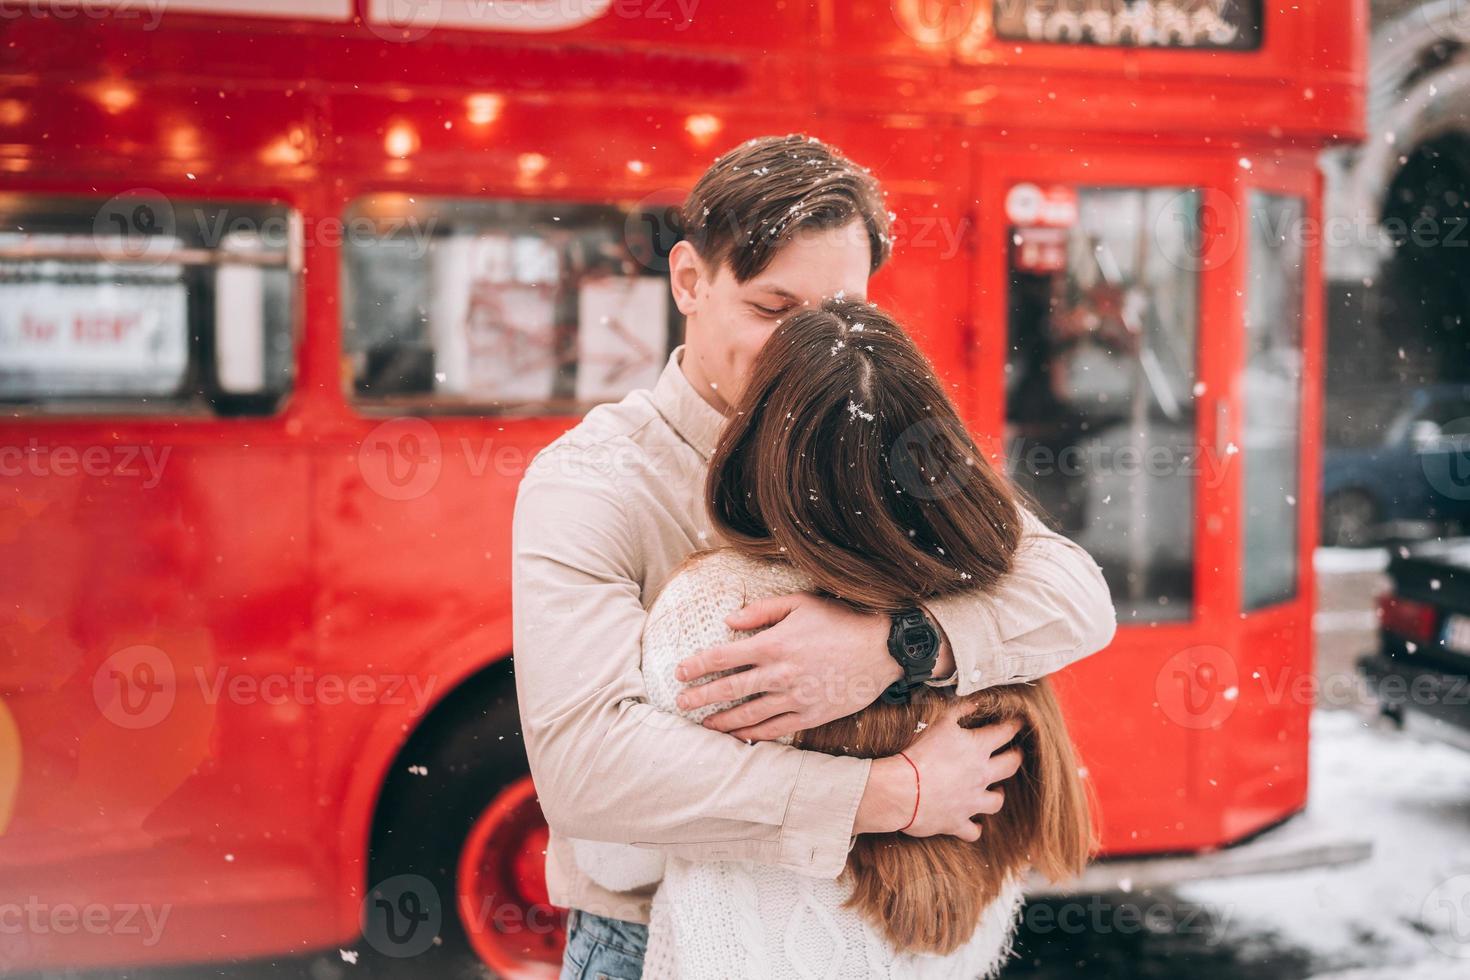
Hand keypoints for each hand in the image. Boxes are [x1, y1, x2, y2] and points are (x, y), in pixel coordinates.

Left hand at [674, 592, 900, 740]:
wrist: (882, 647)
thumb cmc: (841, 619)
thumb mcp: (800, 603)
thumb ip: (761, 611)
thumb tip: (728, 620)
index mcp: (773, 644)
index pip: (723, 657)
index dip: (697, 665)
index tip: (679, 671)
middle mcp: (780, 674)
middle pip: (729, 689)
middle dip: (700, 696)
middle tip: (679, 703)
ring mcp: (795, 698)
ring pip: (749, 714)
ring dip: (723, 720)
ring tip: (704, 725)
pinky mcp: (811, 715)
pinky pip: (776, 729)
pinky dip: (755, 735)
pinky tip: (740, 737)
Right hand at [855, 709, 1022, 840]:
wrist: (902, 790)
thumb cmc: (919, 753)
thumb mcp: (940, 723)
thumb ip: (961, 710)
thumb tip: (978, 701)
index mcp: (977, 749)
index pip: (1005, 733)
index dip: (1014, 725)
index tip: (1019, 722)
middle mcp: (981, 776)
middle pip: (1011, 766)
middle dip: (1016, 757)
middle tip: (1016, 753)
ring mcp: (971, 802)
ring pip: (996, 801)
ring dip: (998, 795)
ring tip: (998, 791)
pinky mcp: (957, 822)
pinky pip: (973, 831)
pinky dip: (974, 827)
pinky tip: (974, 824)